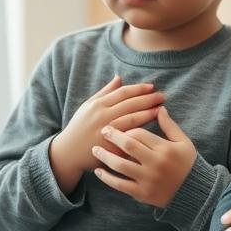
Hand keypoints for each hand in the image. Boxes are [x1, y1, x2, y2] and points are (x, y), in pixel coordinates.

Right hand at [49, 75, 164, 192]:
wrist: (68, 152)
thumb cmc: (79, 127)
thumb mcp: (88, 106)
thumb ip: (105, 92)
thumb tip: (120, 78)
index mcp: (97, 104)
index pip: (122, 92)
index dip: (138, 89)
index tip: (152, 86)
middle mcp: (102, 116)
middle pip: (129, 104)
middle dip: (147, 99)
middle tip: (162, 96)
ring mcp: (106, 131)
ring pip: (130, 118)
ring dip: (147, 112)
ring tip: (160, 109)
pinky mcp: (109, 146)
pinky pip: (128, 136)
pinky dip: (140, 130)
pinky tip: (152, 128)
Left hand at [91, 107, 198, 207]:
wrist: (194, 193)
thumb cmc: (188, 164)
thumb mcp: (183, 142)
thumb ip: (170, 126)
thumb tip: (159, 108)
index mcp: (164, 149)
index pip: (140, 133)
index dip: (127, 128)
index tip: (119, 125)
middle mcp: (155, 164)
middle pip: (128, 146)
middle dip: (113, 137)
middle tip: (103, 131)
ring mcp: (148, 180)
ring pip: (121, 166)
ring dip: (105, 156)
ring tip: (95, 149)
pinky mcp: (142, 194)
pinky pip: (120, 185)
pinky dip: (107, 178)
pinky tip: (98, 171)